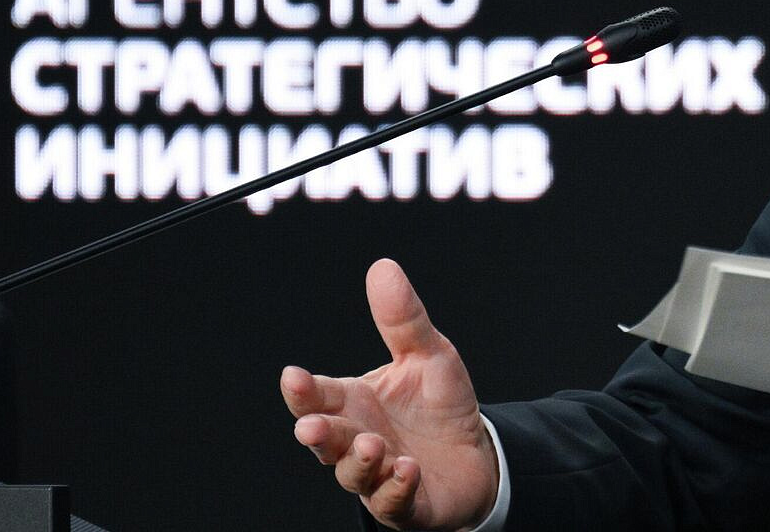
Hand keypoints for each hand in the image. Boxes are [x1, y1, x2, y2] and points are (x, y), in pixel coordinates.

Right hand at [281, 258, 498, 529]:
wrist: (477, 453)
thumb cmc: (440, 404)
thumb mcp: (428, 354)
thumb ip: (403, 320)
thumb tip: (382, 266)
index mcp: (354, 404)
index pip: (319, 397)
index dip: (303, 391)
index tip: (292, 377)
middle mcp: (357, 441)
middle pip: (326, 440)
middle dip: (318, 433)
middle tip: (311, 426)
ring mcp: (377, 475)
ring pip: (353, 474)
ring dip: (358, 461)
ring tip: (373, 444)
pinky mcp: (405, 504)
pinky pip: (392, 501)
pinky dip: (395, 487)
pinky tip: (405, 469)